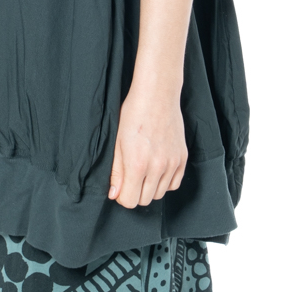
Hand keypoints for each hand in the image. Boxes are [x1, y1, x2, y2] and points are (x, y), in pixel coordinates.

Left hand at [108, 86, 187, 206]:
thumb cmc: (134, 113)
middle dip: (135, 191)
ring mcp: (172, 163)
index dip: (123, 195)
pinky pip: (174, 184)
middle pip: (145, 200)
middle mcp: (157, 167)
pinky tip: (158, 168)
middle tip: (132, 175)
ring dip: (150, 187)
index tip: (121, 185)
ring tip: (145, 168)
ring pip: (160, 194)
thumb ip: (117, 171)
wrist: (157, 95)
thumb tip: (115, 194)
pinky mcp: (182, 158)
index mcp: (137, 164)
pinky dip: (165, 181)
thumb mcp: (118, 141)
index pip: (130, 201)